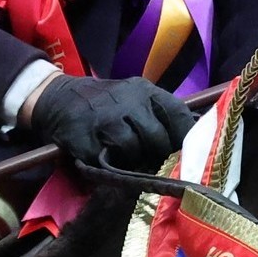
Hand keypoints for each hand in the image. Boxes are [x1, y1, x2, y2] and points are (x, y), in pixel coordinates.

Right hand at [24, 75, 195, 173]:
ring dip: (136, 159)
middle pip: (158, 138)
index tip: (193, 154)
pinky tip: (111, 159)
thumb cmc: (108, 103)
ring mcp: (106, 120)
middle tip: (158, 162)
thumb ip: (161, 115)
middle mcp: (128, 103)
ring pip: (135, 150)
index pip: (178, 114)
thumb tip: (196, 141)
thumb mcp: (136, 97)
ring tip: (131, 158)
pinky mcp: (87, 139)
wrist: (61, 98)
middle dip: (161, 155)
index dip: (188, 137)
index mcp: (146, 92)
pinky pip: (110, 160)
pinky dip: (114, 165)